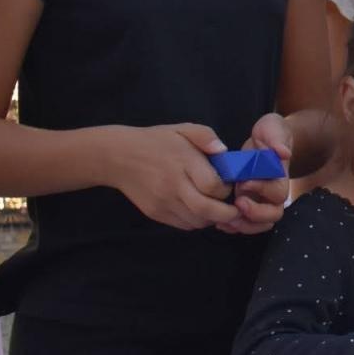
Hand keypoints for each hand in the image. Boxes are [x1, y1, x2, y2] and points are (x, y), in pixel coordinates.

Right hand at [110, 124, 237, 229]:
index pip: (212, 185)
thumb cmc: (156, 141)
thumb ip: (206, 136)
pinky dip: (196, 221)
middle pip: (207, 209)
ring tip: (216, 208)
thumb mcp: (182, 129)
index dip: (226, 188)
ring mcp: (163, 202)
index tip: (228, 184)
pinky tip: (199, 211)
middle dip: (227, 213)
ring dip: (212, 218)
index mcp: (183, 162)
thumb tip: (223, 150)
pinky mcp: (155, 213)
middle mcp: (173, 185)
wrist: (118, 156)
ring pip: (196, 221)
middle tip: (236, 210)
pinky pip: (183, 225)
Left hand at [221, 113, 292, 234]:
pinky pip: (245, 224)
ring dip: (243, 225)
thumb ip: (277, 137)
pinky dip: (233, 226)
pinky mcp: (248, 204)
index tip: (244, 181)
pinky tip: (218, 221)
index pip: (278, 192)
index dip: (262, 190)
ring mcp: (261, 201)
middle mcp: (273, 193)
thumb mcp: (273, 127)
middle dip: (255, 214)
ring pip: (260, 224)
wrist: (264, 140)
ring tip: (224, 220)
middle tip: (237, 203)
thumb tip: (283, 153)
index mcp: (280, 176)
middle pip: (273, 215)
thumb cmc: (270, 133)